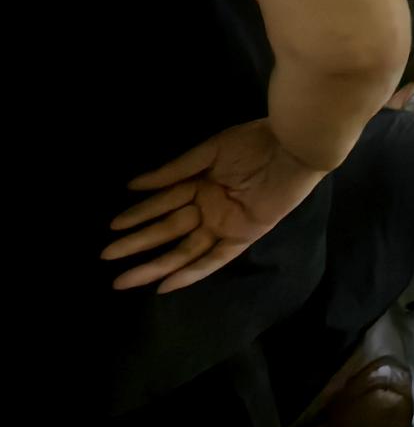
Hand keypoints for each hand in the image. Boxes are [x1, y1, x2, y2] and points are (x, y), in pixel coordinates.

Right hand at [102, 120, 326, 294]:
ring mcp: (225, 223)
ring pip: (184, 249)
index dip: (139, 214)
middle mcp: (209, 207)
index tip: (113, 226)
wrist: (294, 144)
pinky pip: (215, 259)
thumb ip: (175, 170)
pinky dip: (191, 273)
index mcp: (200, 184)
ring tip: (123, 279)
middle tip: (106, 256)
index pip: (162, 203)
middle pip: (167, 230)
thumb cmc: (254, 141)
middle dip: (137, 243)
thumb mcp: (210, 151)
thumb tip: (133, 185)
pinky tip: (165, 285)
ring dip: (154, 264)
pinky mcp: (244, 235)